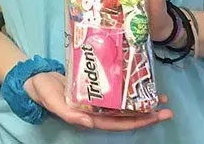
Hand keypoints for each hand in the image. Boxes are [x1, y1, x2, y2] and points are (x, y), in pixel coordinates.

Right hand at [24, 71, 172, 129]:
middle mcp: (98, 110)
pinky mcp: (94, 86)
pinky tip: (136, 80)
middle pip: (127, 114)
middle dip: (148, 112)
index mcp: (90, 117)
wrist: (35, 78)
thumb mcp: (54, 102)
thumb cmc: (44, 92)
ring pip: (124, 103)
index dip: (139, 121)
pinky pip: (115, 90)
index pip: (120, 122)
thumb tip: (88, 124)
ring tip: (159, 95)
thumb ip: (69, 115)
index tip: (157, 115)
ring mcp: (97, 99)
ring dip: (141, 100)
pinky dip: (127, 87)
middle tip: (167, 106)